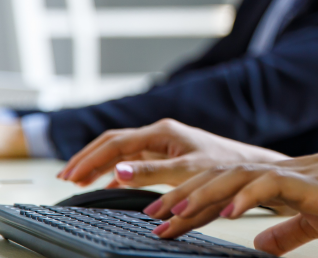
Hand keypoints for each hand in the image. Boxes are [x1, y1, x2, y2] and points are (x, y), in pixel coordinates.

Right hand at [58, 118, 287, 187]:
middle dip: (87, 158)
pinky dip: (117, 174)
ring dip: (99, 165)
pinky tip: (108, 186)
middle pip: (113, 143)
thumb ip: (150, 172)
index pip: (114, 143)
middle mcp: (160, 134)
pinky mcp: (170, 156)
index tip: (69, 175)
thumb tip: (116, 171)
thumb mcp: (186, 172)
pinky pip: (134, 162)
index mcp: (161, 132)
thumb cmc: (225, 167)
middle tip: (65, 177)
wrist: (251, 168)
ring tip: (78, 180)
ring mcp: (164, 144)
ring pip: (121, 152)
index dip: (89, 159)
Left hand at [147, 141, 317, 255]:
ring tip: (172, 212)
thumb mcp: (313, 219)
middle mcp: (269, 173)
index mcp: (268, 182)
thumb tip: (262, 245)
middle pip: (212, 180)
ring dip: (197, 196)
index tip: (158, 223)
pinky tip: (228, 212)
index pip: (217, 193)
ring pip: (229, 179)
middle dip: (176, 197)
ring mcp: (283, 173)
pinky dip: (245, 197)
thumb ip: (285, 233)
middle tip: (146, 216)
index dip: (186, 207)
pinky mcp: (302, 180)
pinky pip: (267, 186)